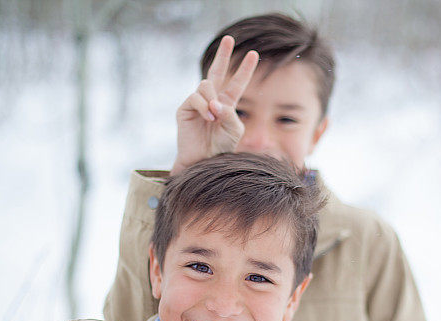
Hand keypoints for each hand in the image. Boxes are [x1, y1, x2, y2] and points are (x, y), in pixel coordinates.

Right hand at [171, 36, 258, 174]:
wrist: (203, 162)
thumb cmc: (221, 148)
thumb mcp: (234, 129)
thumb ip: (230, 112)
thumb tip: (215, 102)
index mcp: (227, 104)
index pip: (236, 82)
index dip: (245, 69)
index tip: (254, 54)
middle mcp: (212, 100)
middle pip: (216, 71)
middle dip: (223, 55)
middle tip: (229, 39)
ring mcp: (197, 103)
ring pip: (206, 85)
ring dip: (213, 99)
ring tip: (215, 116)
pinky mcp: (185, 109)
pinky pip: (195, 97)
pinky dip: (204, 106)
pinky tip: (208, 116)